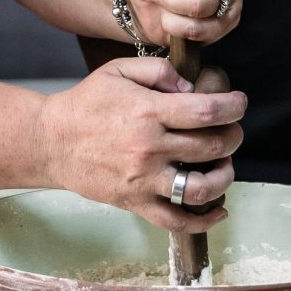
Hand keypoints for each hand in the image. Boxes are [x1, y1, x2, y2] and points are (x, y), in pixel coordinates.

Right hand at [41, 55, 244, 232]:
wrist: (51, 141)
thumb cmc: (86, 103)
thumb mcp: (118, 70)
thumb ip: (159, 71)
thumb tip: (191, 89)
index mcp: (148, 112)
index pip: (206, 112)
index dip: (232, 107)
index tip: (239, 103)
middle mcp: (149, 148)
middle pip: (211, 147)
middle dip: (232, 137)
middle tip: (231, 130)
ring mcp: (143, 179)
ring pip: (201, 188)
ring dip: (225, 177)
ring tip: (224, 165)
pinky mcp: (136, 202)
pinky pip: (176, 220)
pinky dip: (204, 220)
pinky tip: (219, 209)